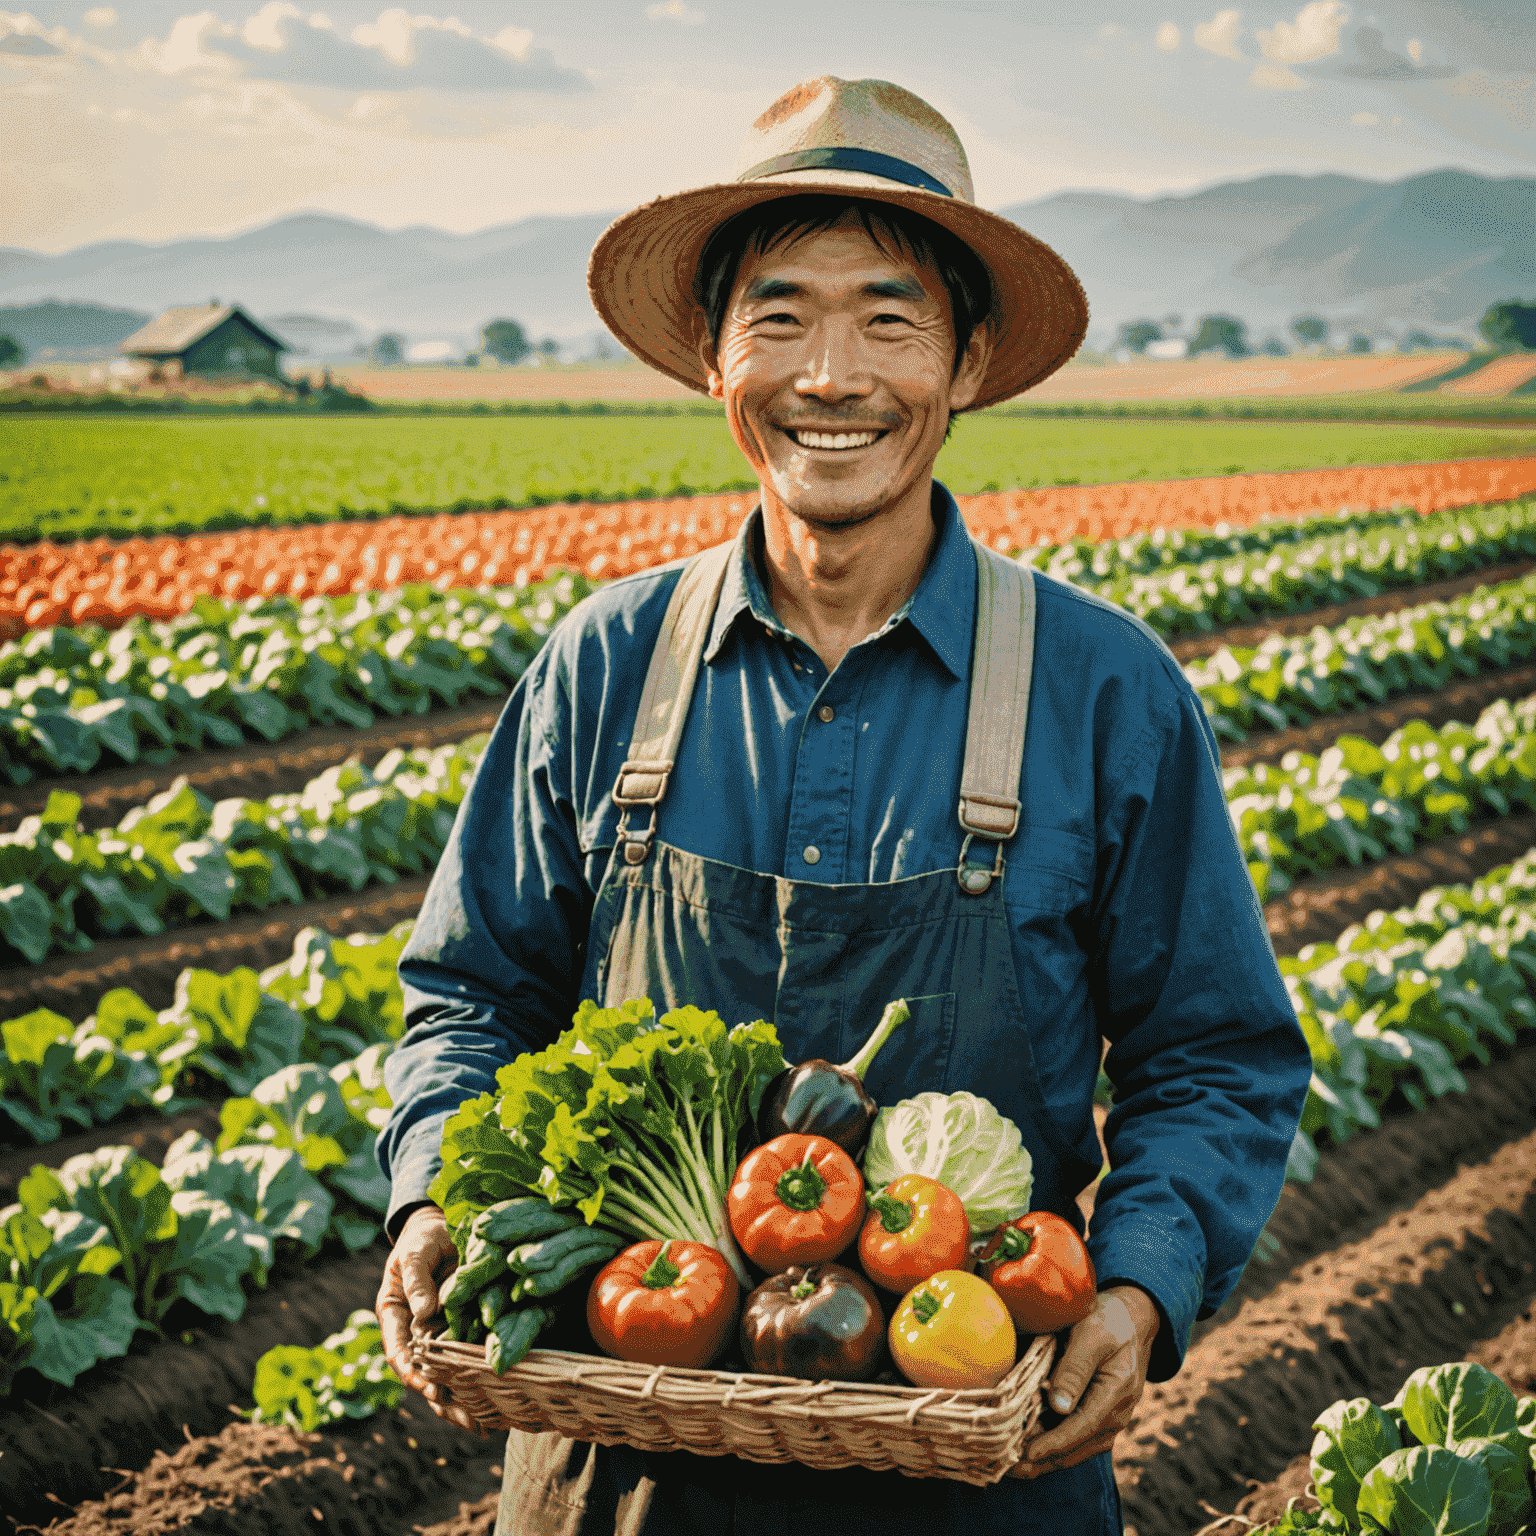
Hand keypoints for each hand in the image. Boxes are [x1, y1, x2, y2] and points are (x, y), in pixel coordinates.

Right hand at [376, 1204, 485, 1435]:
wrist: (446, 1228)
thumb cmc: (423, 1239)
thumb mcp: (415, 1253)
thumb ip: (417, 1280)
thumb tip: (424, 1312)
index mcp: (396, 1317)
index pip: (400, 1353)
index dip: (414, 1374)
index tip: (431, 1390)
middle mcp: (417, 1333)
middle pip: (426, 1375)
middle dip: (444, 1401)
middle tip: (467, 1421)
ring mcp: (441, 1334)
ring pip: (450, 1375)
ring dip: (465, 1401)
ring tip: (486, 1425)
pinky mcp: (466, 1329)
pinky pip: (471, 1358)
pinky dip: (483, 1379)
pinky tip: (501, 1399)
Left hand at [1010, 1284, 1159, 1478]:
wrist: (1131, 1321)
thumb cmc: (1109, 1322)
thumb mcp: (1091, 1334)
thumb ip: (1075, 1368)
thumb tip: (1058, 1406)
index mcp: (1116, 1392)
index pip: (1083, 1426)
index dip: (1054, 1443)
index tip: (1027, 1453)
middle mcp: (1116, 1415)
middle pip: (1077, 1447)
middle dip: (1044, 1462)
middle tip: (1007, 1470)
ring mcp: (1109, 1420)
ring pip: (1076, 1449)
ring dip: (1046, 1461)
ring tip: (1013, 1468)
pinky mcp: (1098, 1417)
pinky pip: (1076, 1440)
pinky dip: (1053, 1449)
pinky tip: (1028, 1453)